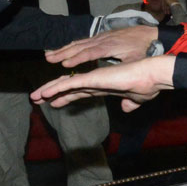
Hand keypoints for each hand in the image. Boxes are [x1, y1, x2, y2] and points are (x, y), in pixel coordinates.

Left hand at [32, 55, 176, 112]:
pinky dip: (56, 88)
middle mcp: (95, 81)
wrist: (152, 76)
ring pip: (65, 84)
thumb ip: (129, 104)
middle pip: (68, 86)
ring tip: (34, 97)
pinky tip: (44, 93)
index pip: (80, 91)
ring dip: (48, 90)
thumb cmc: (148, 86)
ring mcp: (93, 78)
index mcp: (104, 86)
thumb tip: (126, 109)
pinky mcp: (93, 78)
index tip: (54, 102)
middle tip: (37, 98)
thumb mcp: (137, 100)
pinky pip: (70, 84)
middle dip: (52, 93)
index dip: (66, 96)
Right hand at [47, 23, 158, 67]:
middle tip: (49, 59)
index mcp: (111, 46)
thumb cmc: (145, 49)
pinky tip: (64, 50)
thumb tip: (122, 87)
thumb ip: (128, 72)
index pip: (91, 53)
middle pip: (80, 46)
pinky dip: (72, 45)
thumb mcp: (138, 61)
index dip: (78, 59)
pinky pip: (84, 41)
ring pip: (79, 43)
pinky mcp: (102, 37)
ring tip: (49, 55)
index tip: (65, 65)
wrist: (152, 33)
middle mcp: (103, 40)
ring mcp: (102, 37)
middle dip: (63, 52)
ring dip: (64, 49)